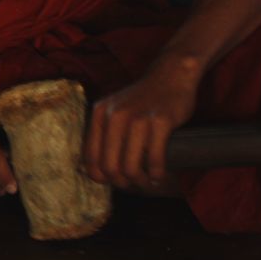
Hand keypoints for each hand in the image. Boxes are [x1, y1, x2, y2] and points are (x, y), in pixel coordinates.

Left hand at [83, 61, 198, 189]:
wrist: (170, 75)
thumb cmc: (142, 99)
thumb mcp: (114, 110)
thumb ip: (103, 133)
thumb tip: (92, 171)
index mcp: (98, 114)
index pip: (90, 158)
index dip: (102, 177)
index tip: (115, 181)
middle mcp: (113, 115)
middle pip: (110, 167)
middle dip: (122, 182)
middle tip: (134, 184)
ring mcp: (137, 118)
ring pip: (131, 167)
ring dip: (141, 182)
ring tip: (148, 181)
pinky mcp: (160, 121)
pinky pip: (155, 159)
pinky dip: (157, 174)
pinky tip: (160, 175)